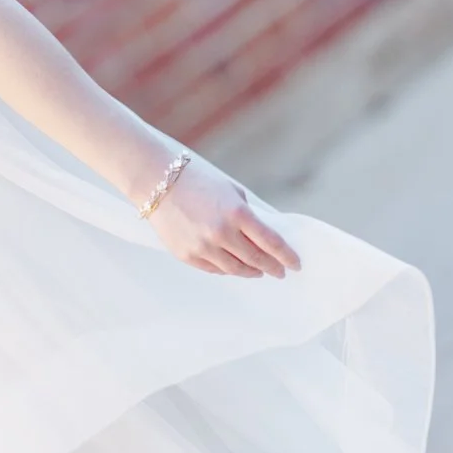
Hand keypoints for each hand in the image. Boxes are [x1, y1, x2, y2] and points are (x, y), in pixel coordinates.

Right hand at [142, 154, 300, 278]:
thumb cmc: (197, 180)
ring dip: (251, 272)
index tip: (295, 264)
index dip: (286, 256)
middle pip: (256, 260)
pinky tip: (234, 266)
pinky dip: (227, 269)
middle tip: (280, 271)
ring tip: (258, 271)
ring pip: (235, 270)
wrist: (157, 180)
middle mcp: (221, 233)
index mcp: (237, 213)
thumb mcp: (231, 191)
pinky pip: (214, 269)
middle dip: (272, 267)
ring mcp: (203, 247)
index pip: (271, 243)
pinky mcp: (187, 255)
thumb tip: (263, 237)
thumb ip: (248, 215)